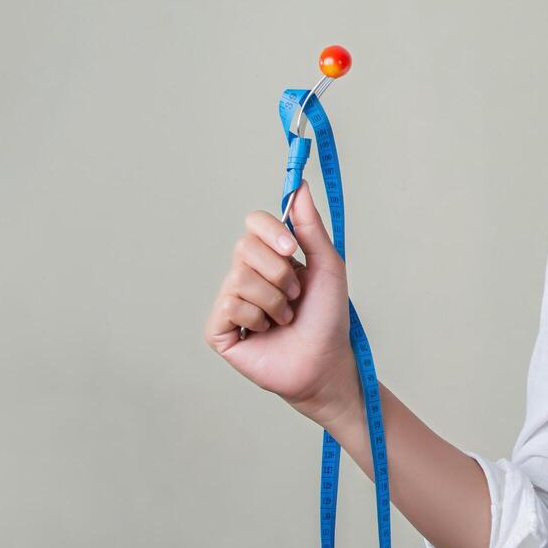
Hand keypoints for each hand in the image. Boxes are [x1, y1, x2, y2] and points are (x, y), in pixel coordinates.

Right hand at [203, 180, 360, 424]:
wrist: (325, 361)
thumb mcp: (327, 265)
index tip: (293, 249)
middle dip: (280, 273)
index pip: (254, 223)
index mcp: (270, 256)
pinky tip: (265, 331)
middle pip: (244, 247)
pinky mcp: (219, 329)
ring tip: (285, 318)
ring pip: (239, 278)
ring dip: (274, 300)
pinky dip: (256, 317)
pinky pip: (229, 305)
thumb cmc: (328, 317)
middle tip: (296, 296)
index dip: (270, 231)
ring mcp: (230, 301)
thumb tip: (299, 186)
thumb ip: (310, 226)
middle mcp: (246, 274)